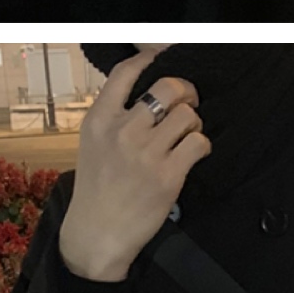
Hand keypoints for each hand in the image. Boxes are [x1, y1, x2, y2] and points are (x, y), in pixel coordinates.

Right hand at [58, 51, 212, 282]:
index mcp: (99, 120)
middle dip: (184, 91)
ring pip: (187, 114)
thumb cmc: (96, 189)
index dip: (149, 59)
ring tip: (186, 134)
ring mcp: (145, 153)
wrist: (96, 234)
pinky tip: (193, 153)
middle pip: (167, 88)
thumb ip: (114, 117)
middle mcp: (122, 131)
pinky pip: (198, 143)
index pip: (126, 73)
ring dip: (193, 122)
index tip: (162, 58)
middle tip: (187, 101)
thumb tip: (148, 95)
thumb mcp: (92, 144)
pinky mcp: (167, 175)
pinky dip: (201, 145)